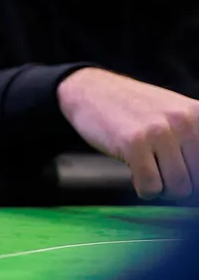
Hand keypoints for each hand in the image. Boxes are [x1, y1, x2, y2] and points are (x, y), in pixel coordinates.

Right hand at [57, 68, 198, 199]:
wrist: (91, 90)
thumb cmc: (134, 108)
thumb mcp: (175, 114)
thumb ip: (193, 142)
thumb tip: (196, 182)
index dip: (192, 175)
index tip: (178, 170)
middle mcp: (185, 121)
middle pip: (197, 180)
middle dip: (178, 184)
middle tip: (159, 171)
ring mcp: (158, 131)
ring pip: (178, 188)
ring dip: (161, 189)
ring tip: (148, 171)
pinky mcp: (133, 143)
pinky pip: (151, 187)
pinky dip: (144, 189)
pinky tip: (135, 173)